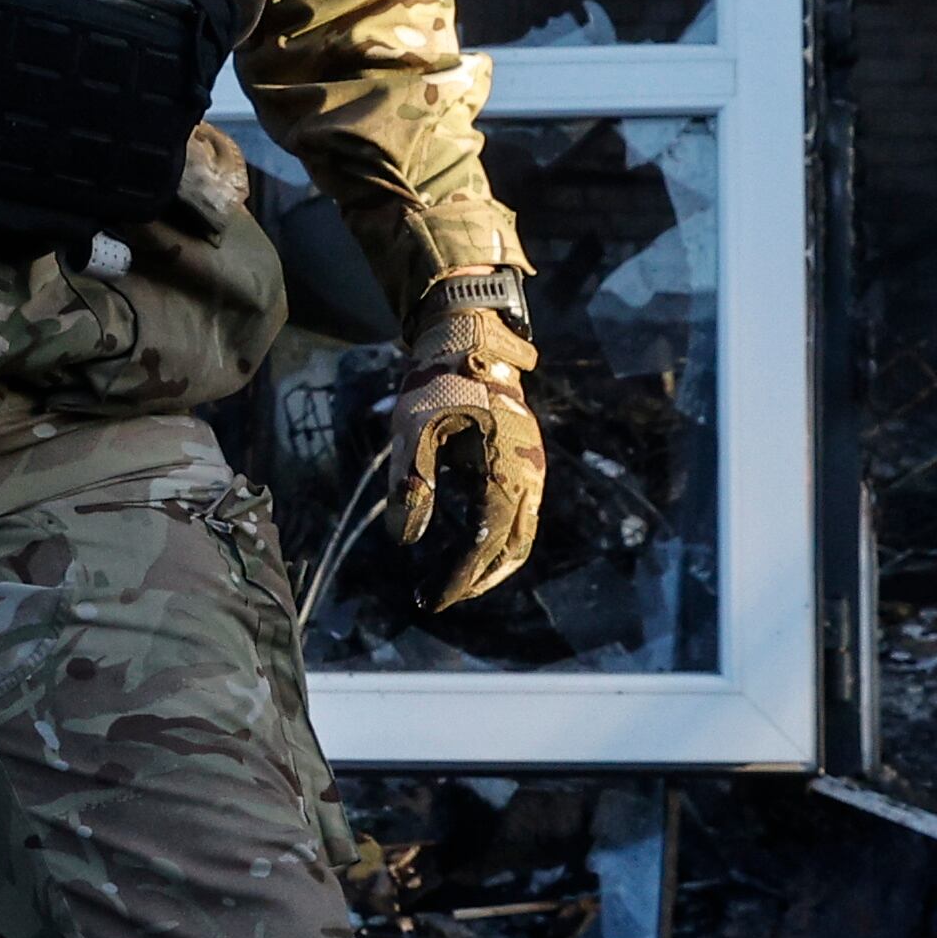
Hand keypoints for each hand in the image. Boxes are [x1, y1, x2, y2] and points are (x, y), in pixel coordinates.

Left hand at [388, 266, 545, 609]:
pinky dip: (498, 539)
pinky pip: (519, 513)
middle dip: (479, 578)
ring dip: (492, 563)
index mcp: (506, 464)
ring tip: (454, 583)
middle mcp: (528, 471)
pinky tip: (469, 549)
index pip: (489, 539)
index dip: (463, 575)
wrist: (468, 337)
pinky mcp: (523, 461)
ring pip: (522, 533)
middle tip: (440, 599)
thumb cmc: (436, 380)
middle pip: (515, 546)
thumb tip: (406, 540)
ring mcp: (530, 466)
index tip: (434, 600)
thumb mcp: (413, 428)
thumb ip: (412, 482)